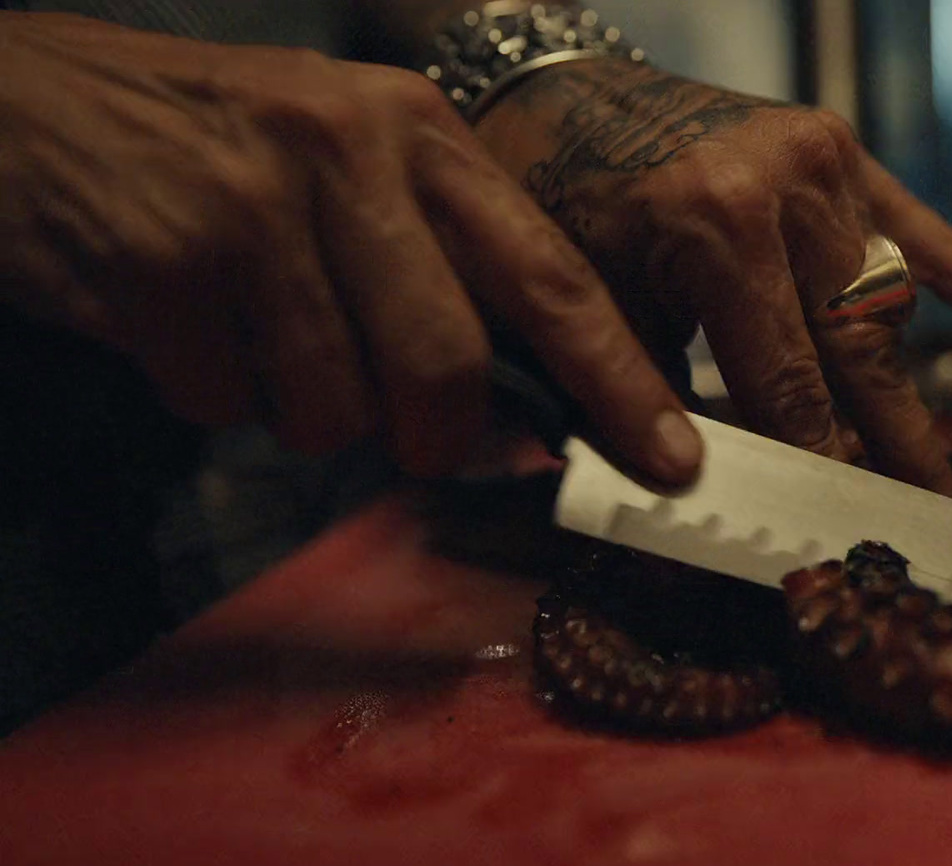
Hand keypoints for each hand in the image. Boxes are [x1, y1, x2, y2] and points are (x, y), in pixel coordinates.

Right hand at [0, 13, 702, 481]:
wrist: (19, 102)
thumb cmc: (207, 144)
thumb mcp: (344, 159)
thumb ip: (438, 258)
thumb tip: (531, 401)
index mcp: (415, 131)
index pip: (549, 274)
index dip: (618, 380)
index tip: (668, 459)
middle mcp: (347, 152)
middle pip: (447, 363)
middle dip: (433, 435)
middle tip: (409, 440)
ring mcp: (253, 204)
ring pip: (335, 403)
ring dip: (302, 409)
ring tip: (254, 334)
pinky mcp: (164, 260)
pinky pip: (230, 403)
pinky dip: (212, 392)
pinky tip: (182, 323)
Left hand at [473, 57, 951, 496]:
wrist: (557, 91)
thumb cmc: (551, 202)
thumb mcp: (581, 306)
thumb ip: (648, 395)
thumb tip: (705, 490)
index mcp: (714, 224)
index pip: (785, 380)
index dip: (819, 460)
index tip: (850, 528)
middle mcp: (785, 185)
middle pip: (857, 347)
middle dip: (894, 446)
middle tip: (933, 522)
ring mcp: (823, 160)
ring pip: (890, 300)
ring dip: (904, 388)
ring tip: (941, 475)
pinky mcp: (841, 149)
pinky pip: (925, 231)